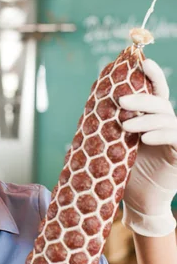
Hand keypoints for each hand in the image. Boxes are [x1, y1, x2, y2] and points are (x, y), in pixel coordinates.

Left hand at [120, 58, 176, 236]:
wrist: (138, 202)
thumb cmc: (124, 172)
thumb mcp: (114, 144)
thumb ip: (112, 123)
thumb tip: (95, 98)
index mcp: (150, 117)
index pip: (154, 91)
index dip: (151, 74)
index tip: (141, 61)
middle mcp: (165, 124)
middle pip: (159, 101)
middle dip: (141, 97)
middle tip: (121, 101)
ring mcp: (175, 138)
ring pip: (166, 117)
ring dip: (145, 118)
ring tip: (126, 125)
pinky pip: (176, 136)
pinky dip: (161, 134)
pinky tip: (146, 138)